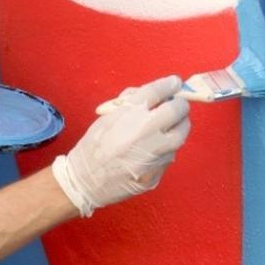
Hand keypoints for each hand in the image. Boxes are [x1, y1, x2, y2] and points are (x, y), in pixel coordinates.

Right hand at [51, 76, 190, 216]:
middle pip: (177, 111)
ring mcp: (153, 157)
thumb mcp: (107, 116)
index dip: (169, 85)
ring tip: (163, 129)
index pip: (157, 92)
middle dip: (179, 106)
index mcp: (128, 116)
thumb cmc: (94, 147)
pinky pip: (171, 155)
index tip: (174, 83)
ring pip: (180, 135)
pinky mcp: (156, 174)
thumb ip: (132, 102)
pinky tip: (153, 149)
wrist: (84, 181)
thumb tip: (157, 93)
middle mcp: (144, 135)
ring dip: (176, 128)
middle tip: (174, 106)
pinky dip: (166, 148)